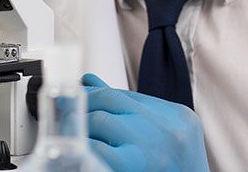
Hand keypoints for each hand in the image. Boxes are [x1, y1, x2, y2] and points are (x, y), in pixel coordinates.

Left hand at [83, 73, 208, 171]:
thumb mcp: (163, 137)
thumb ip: (131, 111)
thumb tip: (91, 83)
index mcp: (180, 118)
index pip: (128, 94)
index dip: (97, 94)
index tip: (79, 96)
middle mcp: (170, 129)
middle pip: (113, 100)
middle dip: (85, 105)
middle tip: (68, 115)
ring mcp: (155, 148)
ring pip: (102, 120)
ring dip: (81, 127)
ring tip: (73, 136)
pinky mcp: (137, 166)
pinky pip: (98, 148)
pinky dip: (85, 148)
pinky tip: (81, 154)